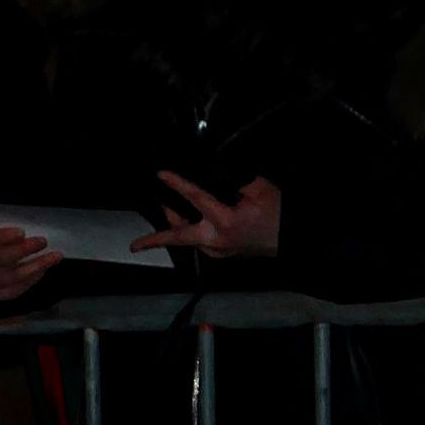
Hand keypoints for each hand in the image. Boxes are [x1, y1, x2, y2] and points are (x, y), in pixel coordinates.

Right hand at [0, 224, 55, 303]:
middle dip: (22, 251)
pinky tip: (44, 269)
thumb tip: (25, 233)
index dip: (2, 237)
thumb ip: (4, 233)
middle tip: (42, 242)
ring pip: (9, 277)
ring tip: (54, 257)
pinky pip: (15, 290)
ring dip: (34, 266)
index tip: (21, 232)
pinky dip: (31, 279)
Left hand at [136, 167, 280, 260]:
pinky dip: (191, 230)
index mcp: (225, 221)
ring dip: (175, 227)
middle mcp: (216, 240)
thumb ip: (236, 179)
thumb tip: (216, 170)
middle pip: (179, 238)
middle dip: (155, 240)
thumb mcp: (259, 189)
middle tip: (135, 246)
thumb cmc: (277, 213)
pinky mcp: (221, 254)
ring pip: (188, 239)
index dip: (177, 185)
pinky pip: (199, 241)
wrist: (290, 238)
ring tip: (165, 210)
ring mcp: (217, 251)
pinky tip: (189, 219)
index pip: (195, 198)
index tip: (161, 174)